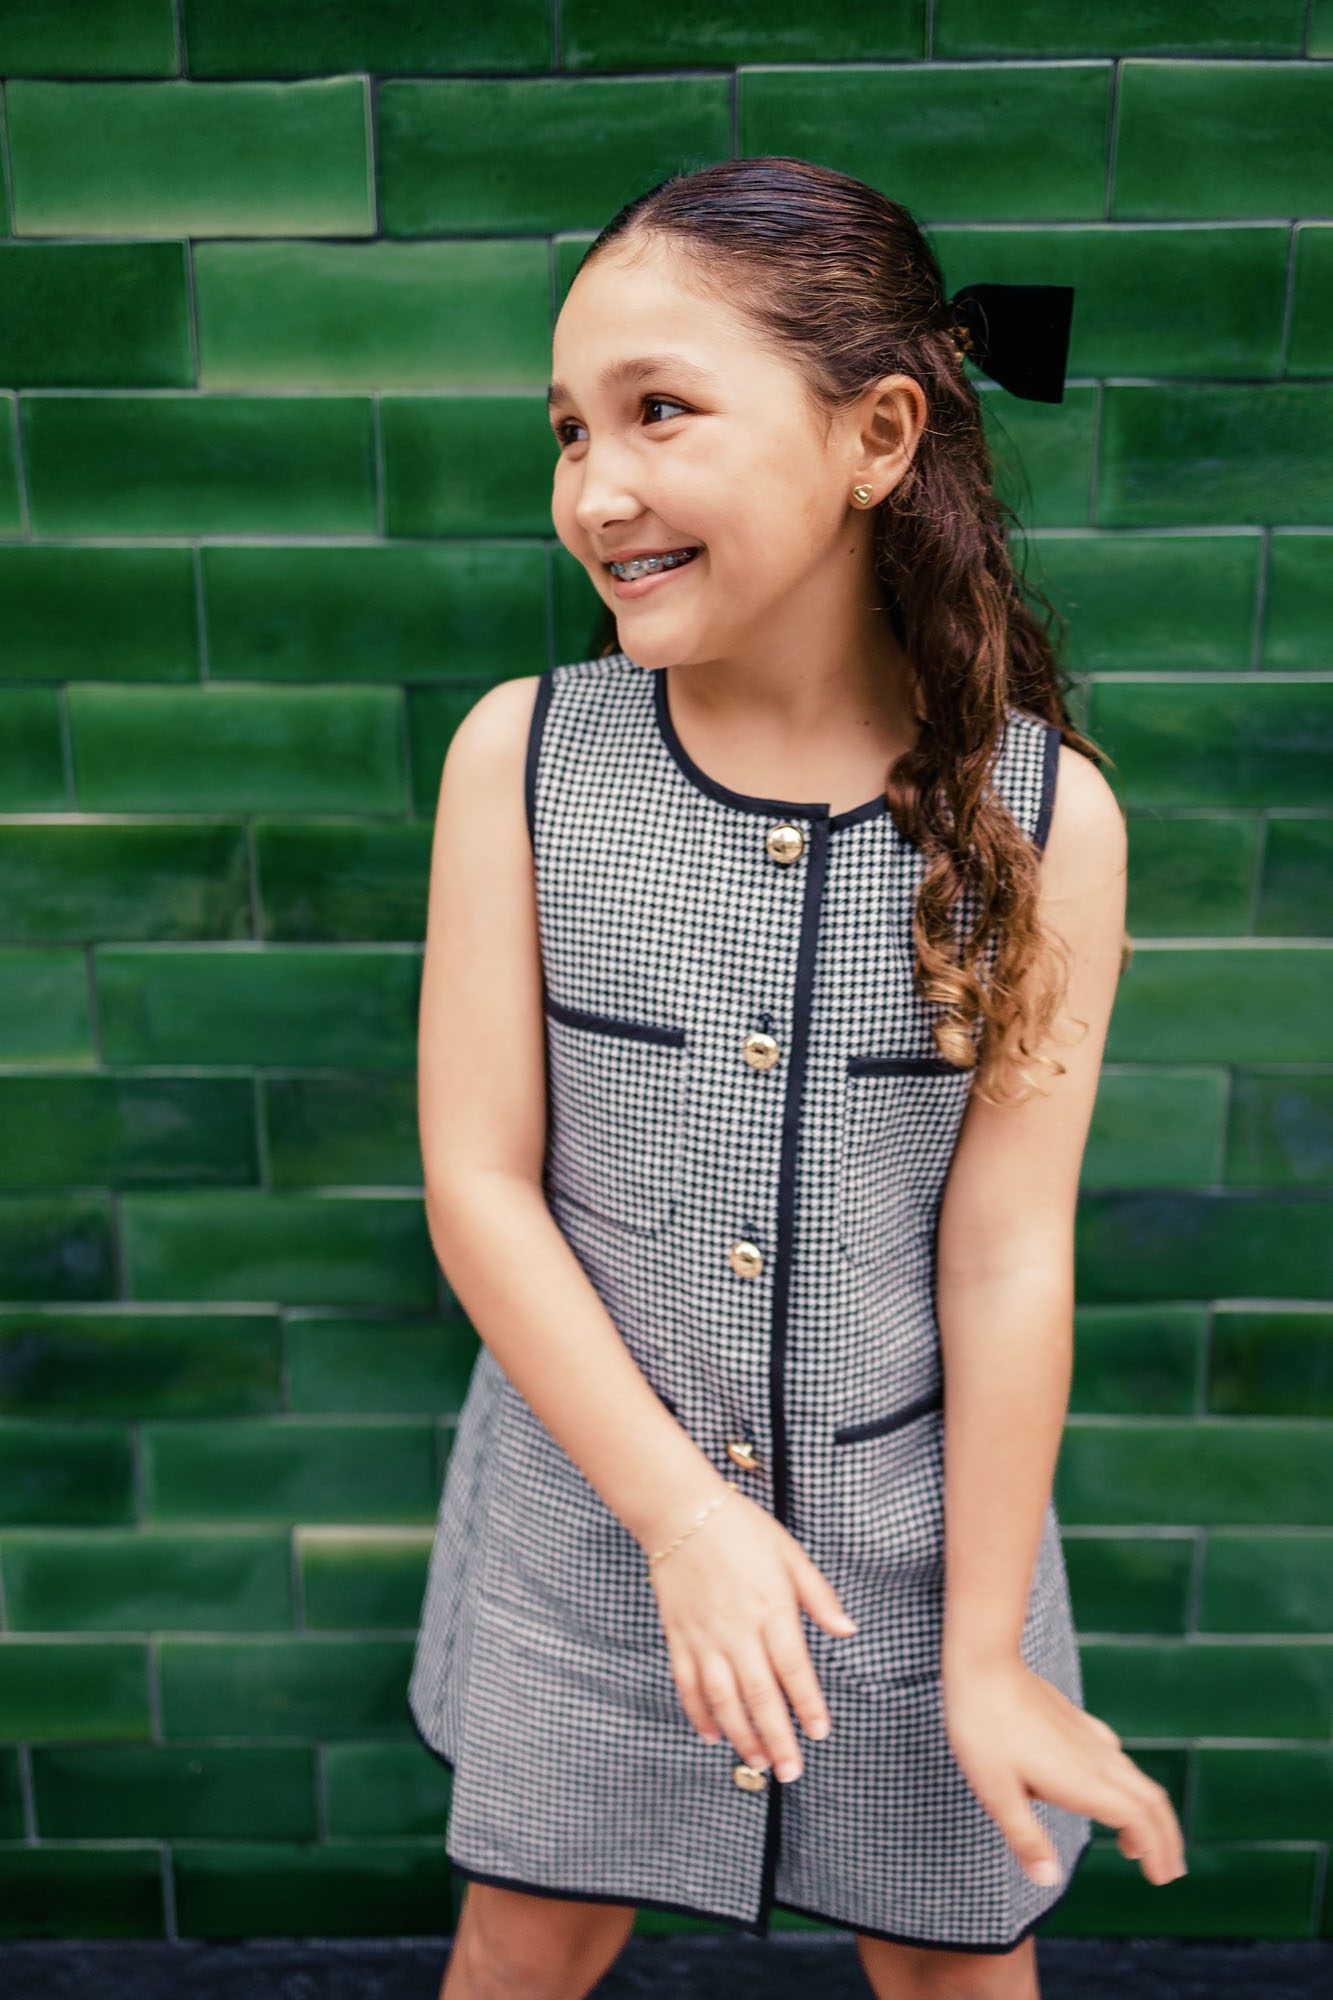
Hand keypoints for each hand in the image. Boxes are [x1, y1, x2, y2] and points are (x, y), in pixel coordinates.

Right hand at [643, 1480, 856, 1783]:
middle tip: (791, 1771)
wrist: (681, 1512)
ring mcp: (704, 1636)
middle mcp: (738, 1629)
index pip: (794, 1668)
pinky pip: (688, 1685)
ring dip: (740, 1735)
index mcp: (771, 1608)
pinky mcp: (678, 1637)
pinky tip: (712, 1735)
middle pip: (759, 1695)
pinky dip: (699, 1714)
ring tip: (758, 1762)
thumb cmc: (742, 1528)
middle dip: (777, 1737)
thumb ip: (819, 1596)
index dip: (808, 1705)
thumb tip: (849, 1631)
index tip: (821, 1733)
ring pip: (722, 1699)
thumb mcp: (790, 1554)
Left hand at [944, 1656, 1187, 1887]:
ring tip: (1139, 1843)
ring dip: (1149, 1813)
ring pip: (1137, 1779)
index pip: (1138, 1820)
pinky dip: (1128, 1786)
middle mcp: (1096, 1758)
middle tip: (1171, 1870)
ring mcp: (1089, 1737)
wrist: (984, 1662)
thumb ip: (1025, 1837)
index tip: (1163, 1879)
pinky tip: (1109, 1789)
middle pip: (1151, 1800)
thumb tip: (1049, 1880)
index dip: (1156, 1851)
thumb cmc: (983, 1727)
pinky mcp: (1077, 1722)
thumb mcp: (995, 1791)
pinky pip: (1117, 1759)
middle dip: (1167, 1837)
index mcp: (1082, 1780)